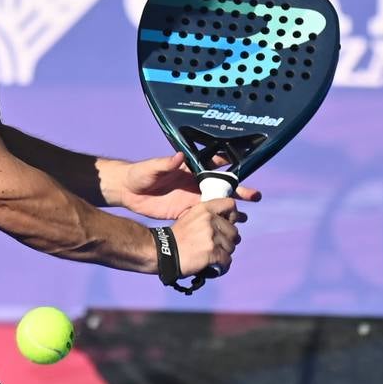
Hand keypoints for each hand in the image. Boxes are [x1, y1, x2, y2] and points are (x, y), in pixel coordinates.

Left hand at [120, 151, 260, 219]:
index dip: (227, 165)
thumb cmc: (139, 174)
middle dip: (238, 189)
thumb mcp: (151, 168)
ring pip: (217, 202)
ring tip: (245, 217)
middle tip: (254, 196)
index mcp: (188, 167)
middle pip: (220, 185)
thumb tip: (178, 156)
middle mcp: (194, 181)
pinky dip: (218, 220)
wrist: (128, 192)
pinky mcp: (186, 210)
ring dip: (231, 208)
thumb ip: (164, 163)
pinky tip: (228, 227)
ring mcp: (191, 196)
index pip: (212, 164)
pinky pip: (206, 216)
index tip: (241, 168)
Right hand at [170, 197, 243, 276]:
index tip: (228, 224)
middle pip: (234, 232)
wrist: (161, 252)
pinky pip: (227, 261)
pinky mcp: (212, 252)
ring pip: (231, 247)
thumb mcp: (191, 218)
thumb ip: (209, 218)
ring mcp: (211, 236)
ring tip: (210, 257)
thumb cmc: (176, 238)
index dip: (233, 216)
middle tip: (215, 247)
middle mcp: (209, 220)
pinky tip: (213, 267)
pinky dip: (222, 267)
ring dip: (223, 255)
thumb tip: (231, 224)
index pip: (230, 205)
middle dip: (227, 241)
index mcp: (204, 209)